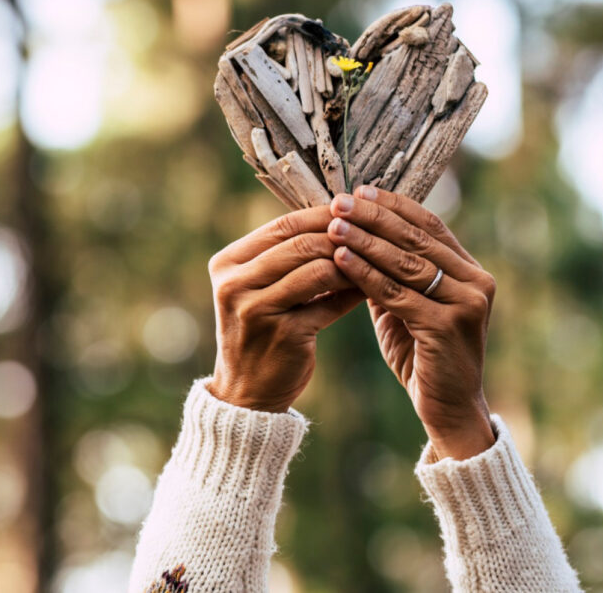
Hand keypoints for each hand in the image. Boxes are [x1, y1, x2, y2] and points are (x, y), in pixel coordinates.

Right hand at [208, 206, 364, 412]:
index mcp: (226, 263)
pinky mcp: (282, 334)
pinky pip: (328, 303)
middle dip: (341, 236)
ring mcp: (255, 310)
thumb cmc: (259, 330)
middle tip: (374, 234)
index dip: (321, 215)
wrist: (246, 390)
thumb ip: (285, 256)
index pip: (281, 225)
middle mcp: (234, 284)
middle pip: (299, 244)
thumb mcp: (258, 288)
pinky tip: (371, 289)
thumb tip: (340, 219)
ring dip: (352, 263)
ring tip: (376, 260)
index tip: (354, 211)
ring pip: (317, 270)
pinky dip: (352, 294)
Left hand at [328, 186, 496, 458]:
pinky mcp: (448, 327)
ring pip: (406, 263)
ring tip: (333, 224)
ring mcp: (467, 304)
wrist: (448, 410)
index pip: (430, 225)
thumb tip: (354, 235)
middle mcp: (476, 281)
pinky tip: (339, 260)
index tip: (359, 189)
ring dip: (365, 241)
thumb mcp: (405, 306)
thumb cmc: (423, 356)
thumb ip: (390, 274)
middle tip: (339, 200)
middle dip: (374, 217)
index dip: (394, 206)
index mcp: (470, 271)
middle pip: (417, 238)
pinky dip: (365, 275)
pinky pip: (397, 294)